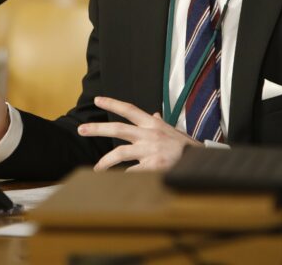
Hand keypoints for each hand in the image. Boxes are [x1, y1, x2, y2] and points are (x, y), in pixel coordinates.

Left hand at [78, 96, 199, 171]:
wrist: (201, 161)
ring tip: (96, 169)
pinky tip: (118, 182)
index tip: (97, 100)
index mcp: (152, 124)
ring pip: (120, 152)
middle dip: (97, 129)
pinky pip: (132, 172)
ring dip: (105, 161)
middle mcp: (149, 134)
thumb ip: (160, 123)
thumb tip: (155, 113)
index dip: (112, 103)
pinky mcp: (153, 166)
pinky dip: (124, 177)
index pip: (129, 109)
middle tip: (81, 129)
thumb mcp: (173, 131)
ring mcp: (150, 150)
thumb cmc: (186, 147)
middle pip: (118, 128)